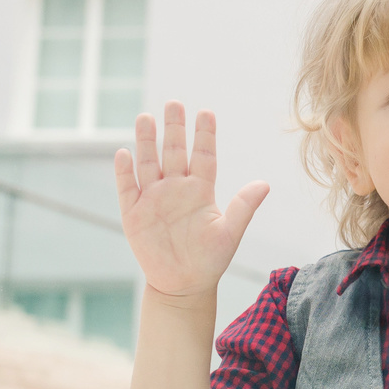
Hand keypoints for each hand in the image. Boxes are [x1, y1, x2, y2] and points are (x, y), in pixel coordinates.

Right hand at [113, 104, 269, 300]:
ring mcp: (153, 198)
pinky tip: (124, 153)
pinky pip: (127, 188)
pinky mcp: (133, 213)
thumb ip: (243, 206)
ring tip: (145, 117)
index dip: (204, 135)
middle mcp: (176, 188)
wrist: (183, 285)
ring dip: (146, 142)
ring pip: (148, 163)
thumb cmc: (210, 259)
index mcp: (200, 189)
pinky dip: (124, 172)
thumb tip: (264, 184)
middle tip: (173, 103)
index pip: (203, 155)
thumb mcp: (230, 232)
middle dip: (173, 128)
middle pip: (173, 152)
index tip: (206, 112)